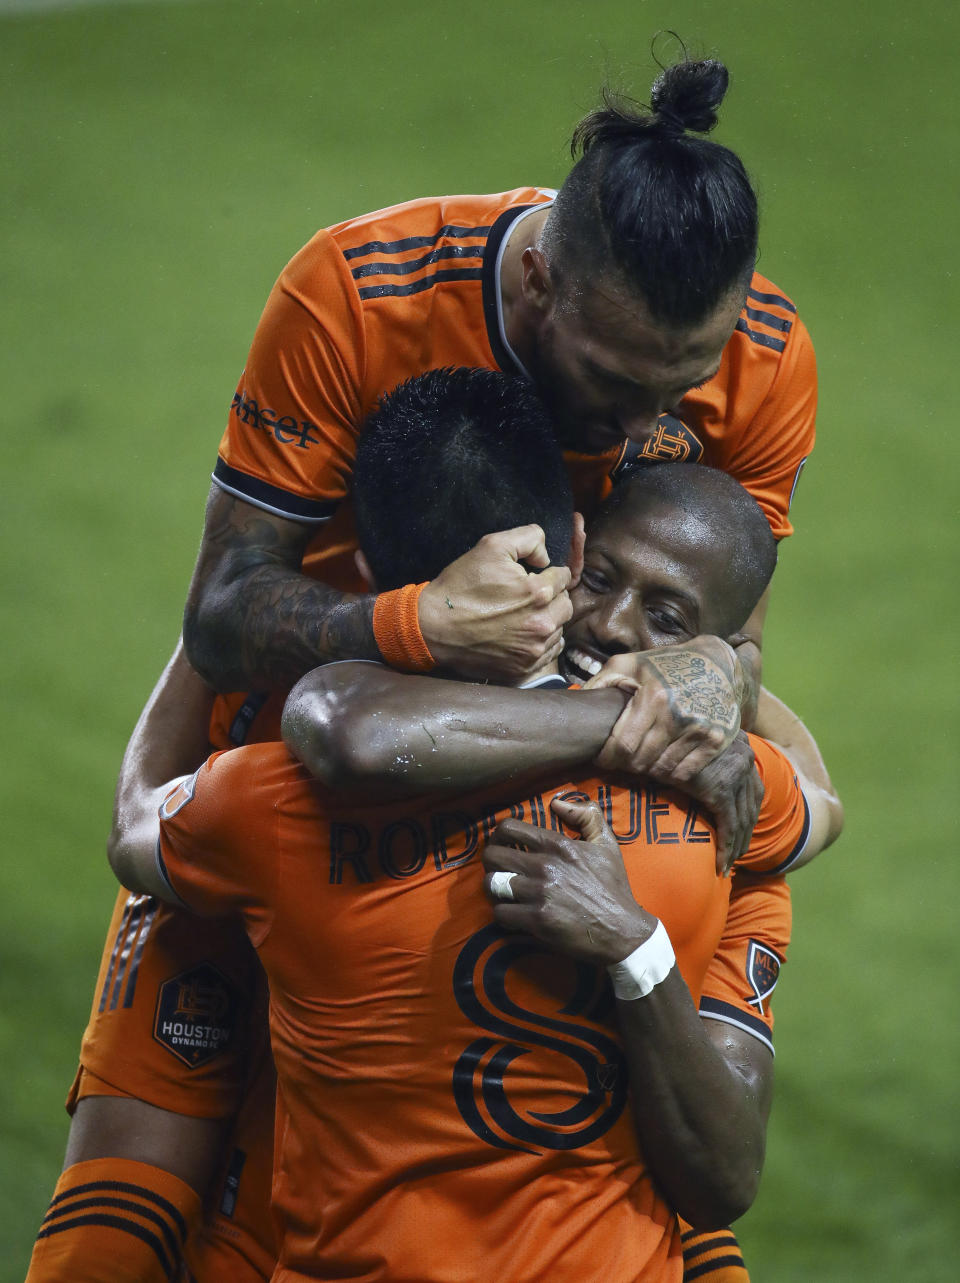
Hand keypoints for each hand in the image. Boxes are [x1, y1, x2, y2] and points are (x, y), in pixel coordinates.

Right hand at [418, 526, 572, 681]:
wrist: (433, 627)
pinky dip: (541, 642)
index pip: (565, 577)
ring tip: (524, 615)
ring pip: (559, 629)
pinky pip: (549, 652)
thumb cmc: (460, 586)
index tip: (534, 576)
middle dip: (553, 597)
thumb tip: (547, 556)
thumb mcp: (491, 546)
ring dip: (548, 620)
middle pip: (566, 605)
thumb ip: (529, 538)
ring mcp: (533, 650)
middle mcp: (541, 624)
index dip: (550, 573)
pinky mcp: (523, 668)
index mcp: (538, 593)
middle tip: (529, 596)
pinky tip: (522, 634)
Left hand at [482, 796, 655, 966]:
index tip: (501, 844)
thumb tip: (556, 804)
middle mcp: (545, 866)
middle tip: (498, 870)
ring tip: (503, 893)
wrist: (623, 931)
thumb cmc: (614, 888)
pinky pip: (500, 913)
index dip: (498, 835)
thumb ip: (586, 816)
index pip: (509, 828)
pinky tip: (514, 915)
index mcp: (558, 845)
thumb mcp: (607, 844)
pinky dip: (503, 915)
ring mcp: (540, 893)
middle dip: (490, 863)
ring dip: (494, 890)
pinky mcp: (537, 920)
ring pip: (492, 884)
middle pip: (492, 855)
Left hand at [585, 636, 744, 781]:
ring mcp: (700, 729)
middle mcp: (677, 715)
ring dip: (647, 769)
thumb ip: (600, 682)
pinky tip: (662, 761)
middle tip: (620, 760)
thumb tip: (578, 703)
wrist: (716, 662)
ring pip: (662, 770)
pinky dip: (670, 773)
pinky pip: (685, 773)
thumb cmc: (664, 665)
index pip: (623, 745)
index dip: (608, 758)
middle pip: (641, 761)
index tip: (602, 760)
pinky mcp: (717, 740)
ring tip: (641, 760)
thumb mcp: (628, 664)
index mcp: (653, 696)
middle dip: (625, 765)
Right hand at [672, 733, 763, 874]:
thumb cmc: (665, 740)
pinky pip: (729, 826)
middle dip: (745, 834)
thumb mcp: (692, 748)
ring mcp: (734, 774)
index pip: (753, 789)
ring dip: (737, 845)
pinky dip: (726, 848)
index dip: (748, 814)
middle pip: (752, 805)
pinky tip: (721, 865)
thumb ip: (704, 760)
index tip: (741, 833)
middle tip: (736, 856)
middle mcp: (744, 757)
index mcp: (740, 746)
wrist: (651, 732)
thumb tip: (700, 776)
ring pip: (743, 820)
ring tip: (728, 865)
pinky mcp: (720, 790)